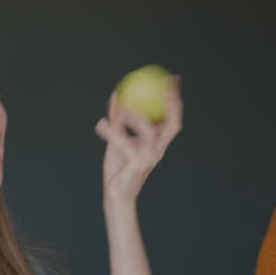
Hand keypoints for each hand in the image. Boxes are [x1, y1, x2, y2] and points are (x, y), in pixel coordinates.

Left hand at [94, 82, 181, 205]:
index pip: (172, 120)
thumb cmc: (119, 168)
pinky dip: (112, 132)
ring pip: (149, 132)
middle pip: (172, 125)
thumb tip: (117, 95)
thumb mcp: (118, 139)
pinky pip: (125, 143)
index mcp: (157, 143)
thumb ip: (119, 120)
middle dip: (171, 105)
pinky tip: (100, 124)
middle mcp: (158, 149)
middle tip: (163, 87)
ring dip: (137, 117)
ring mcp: (150, 157)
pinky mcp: (137, 164)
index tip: (172, 80)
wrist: (116, 195)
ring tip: (125, 107)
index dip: (175, 101)